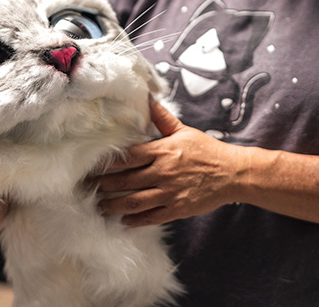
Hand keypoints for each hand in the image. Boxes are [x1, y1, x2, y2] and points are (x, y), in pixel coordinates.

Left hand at [92, 97, 243, 226]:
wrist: (232, 173)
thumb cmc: (206, 150)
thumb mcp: (183, 131)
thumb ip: (162, 118)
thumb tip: (147, 97)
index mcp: (162, 151)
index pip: (127, 157)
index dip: (107, 163)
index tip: (91, 166)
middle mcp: (162, 172)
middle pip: (125, 181)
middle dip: (103, 185)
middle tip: (87, 188)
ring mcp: (169, 192)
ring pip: (134, 202)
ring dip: (114, 206)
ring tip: (100, 207)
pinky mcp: (177, 209)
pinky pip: (151, 217)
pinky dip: (135, 221)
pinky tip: (124, 221)